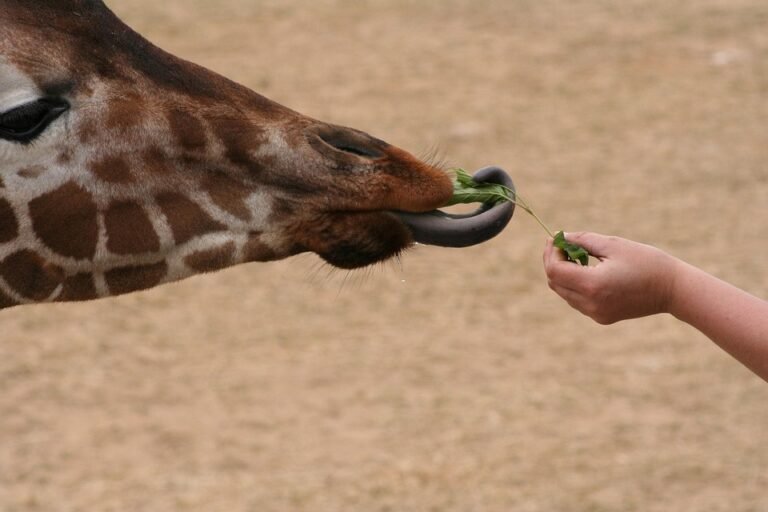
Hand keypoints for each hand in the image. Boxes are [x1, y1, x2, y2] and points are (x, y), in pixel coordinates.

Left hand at [543, 233, 679, 324]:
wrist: (674, 290)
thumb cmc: (647, 262)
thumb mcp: (613, 245)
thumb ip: (582, 240)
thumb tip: (560, 237)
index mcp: (592, 285)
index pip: (554, 270)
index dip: (551, 252)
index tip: (556, 238)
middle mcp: (590, 304)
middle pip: (555, 283)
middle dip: (554, 261)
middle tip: (563, 244)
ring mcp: (595, 314)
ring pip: (564, 293)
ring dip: (564, 273)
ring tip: (578, 255)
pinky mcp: (602, 318)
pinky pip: (577, 301)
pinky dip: (575, 285)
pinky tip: (588, 270)